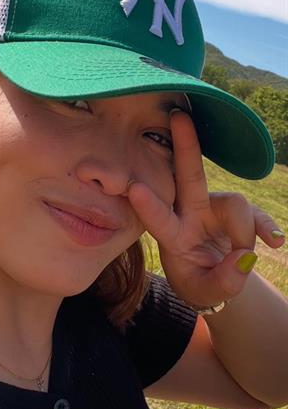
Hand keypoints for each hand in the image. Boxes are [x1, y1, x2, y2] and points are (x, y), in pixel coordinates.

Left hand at [126, 109, 284, 307]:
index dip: (150, 206)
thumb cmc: (200, 284)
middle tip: (178, 115)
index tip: (135, 189)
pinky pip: (257, 214)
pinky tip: (275, 242)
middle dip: (185, 145)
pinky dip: (267, 227)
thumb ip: (224, 282)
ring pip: (236, 203)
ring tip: (243, 260)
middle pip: (189, 176)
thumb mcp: (207, 293)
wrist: (217, 279)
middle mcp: (191, 214)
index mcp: (173, 236)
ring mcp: (215, 209)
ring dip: (245, 233)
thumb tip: (244, 258)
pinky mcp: (238, 211)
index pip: (161, 219)